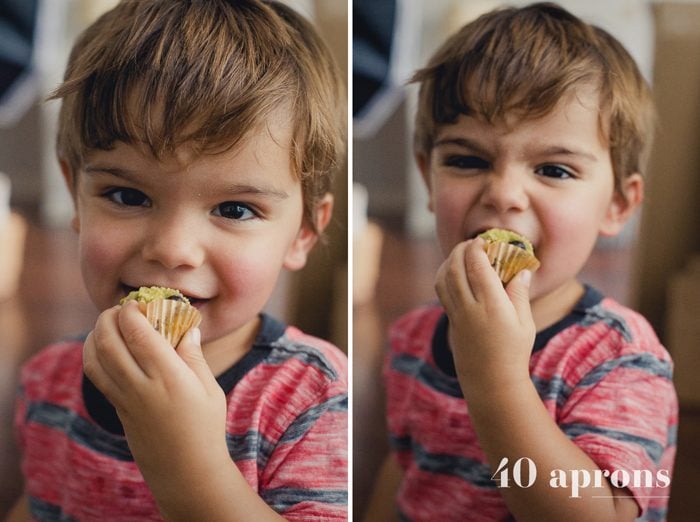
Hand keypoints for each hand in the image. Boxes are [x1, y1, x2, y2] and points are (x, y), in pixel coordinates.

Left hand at [83, 301, 229, 498]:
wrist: (185, 470)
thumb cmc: (205, 427)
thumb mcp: (210, 389)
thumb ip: (194, 357)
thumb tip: (188, 327)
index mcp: (170, 378)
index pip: (139, 335)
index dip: (132, 313)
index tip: (137, 302)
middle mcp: (142, 386)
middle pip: (110, 342)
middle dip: (109, 318)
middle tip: (119, 307)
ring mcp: (125, 399)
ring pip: (95, 359)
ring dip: (96, 334)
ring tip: (107, 322)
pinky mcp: (117, 409)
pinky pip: (96, 376)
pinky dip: (92, 354)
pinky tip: (101, 345)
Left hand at [434, 238, 534, 393]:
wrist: (491, 382)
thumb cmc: (513, 352)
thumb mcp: (525, 323)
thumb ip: (519, 294)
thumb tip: (522, 269)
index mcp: (492, 306)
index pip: (478, 268)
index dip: (477, 249)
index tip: (483, 240)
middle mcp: (471, 308)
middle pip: (457, 268)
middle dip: (461, 250)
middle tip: (471, 242)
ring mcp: (457, 315)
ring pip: (444, 278)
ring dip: (450, 260)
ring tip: (461, 252)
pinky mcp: (451, 320)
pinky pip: (441, 290)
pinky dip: (444, 274)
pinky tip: (453, 270)